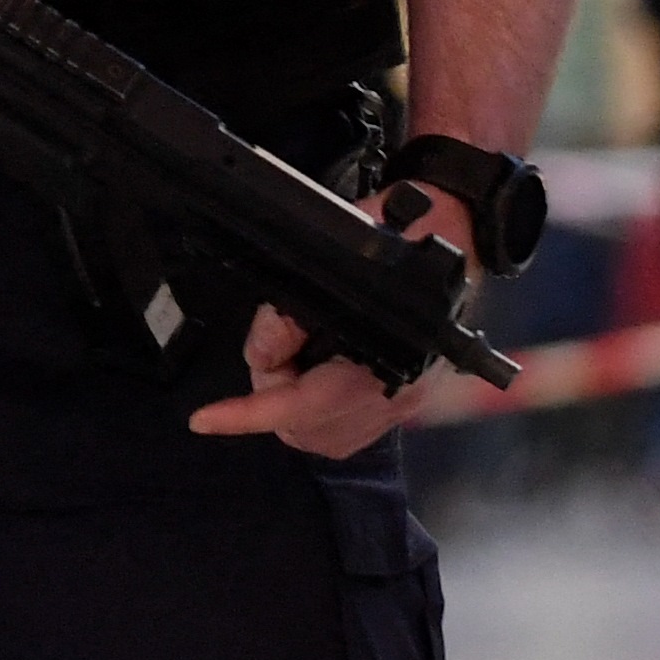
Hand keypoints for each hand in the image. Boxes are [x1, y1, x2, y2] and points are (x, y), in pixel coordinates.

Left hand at [189, 192, 468, 455]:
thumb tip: (264, 354)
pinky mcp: (402, 404)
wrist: (456, 224)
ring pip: (319, 436)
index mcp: (389, 358)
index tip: (203, 419)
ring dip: (292, 402)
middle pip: (303, 427)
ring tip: (299, 349)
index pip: (303, 404)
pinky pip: (341, 430)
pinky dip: (315, 407)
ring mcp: (403, 403)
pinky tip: (316, 366)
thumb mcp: (339, 258)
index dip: (247, 415)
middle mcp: (399, 392)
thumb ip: (294, 311)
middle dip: (273, 391)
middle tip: (276, 342)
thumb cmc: (403, 231)